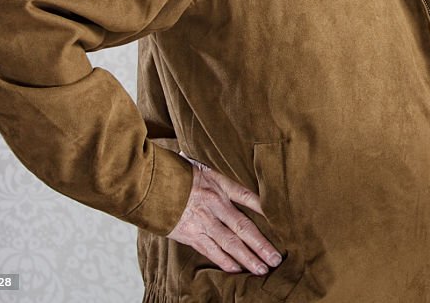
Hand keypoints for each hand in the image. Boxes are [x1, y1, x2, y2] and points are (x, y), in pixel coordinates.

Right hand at [168, 163, 282, 274]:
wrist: (148, 183)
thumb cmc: (175, 172)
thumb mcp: (200, 164)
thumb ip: (216, 171)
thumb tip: (231, 159)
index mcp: (219, 184)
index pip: (248, 196)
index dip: (265, 208)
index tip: (281, 219)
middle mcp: (214, 204)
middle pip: (243, 227)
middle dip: (261, 244)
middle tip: (276, 258)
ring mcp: (202, 221)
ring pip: (229, 244)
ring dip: (247, 258)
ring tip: (262, 269)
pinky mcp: (189, 234)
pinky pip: (210, 250)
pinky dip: (224, 261)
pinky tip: (237, 269)